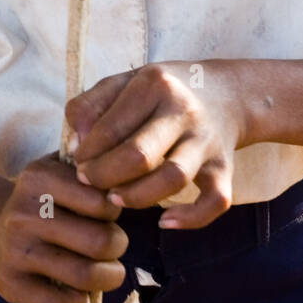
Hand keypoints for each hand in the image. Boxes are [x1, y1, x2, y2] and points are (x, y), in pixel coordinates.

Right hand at [0, 155, 128, 302]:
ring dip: (107, 277)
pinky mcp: (8, 284)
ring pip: (83, 275)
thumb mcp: (59, 170)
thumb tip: (124, 187)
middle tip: (114, 245)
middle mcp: (24, 214)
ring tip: (107, 271)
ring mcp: (14, 251)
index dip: (114, 211)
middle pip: (99, 241)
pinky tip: (80, 292)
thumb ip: (90, 169)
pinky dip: (78, 302)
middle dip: (118, 245)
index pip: (103, 202)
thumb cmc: (43, 200)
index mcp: (39, 178)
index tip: (107, 214)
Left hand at [66, 61, 246, 229]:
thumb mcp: (126, 80)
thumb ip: (91, 105)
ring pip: (173, 178)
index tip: (77, 161)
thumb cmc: (164, 91)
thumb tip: (74, 144)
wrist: (228, 93)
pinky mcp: (225, 168)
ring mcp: (207, 142)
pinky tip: (165, 222)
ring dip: (137, 197)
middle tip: (89, 181)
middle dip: (104, 176)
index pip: (110, 128)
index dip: (85, 152)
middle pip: (140, 155)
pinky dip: (191, 218)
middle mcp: (184, 112)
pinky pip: (214, 201)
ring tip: (115, 198)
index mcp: (155, 85)